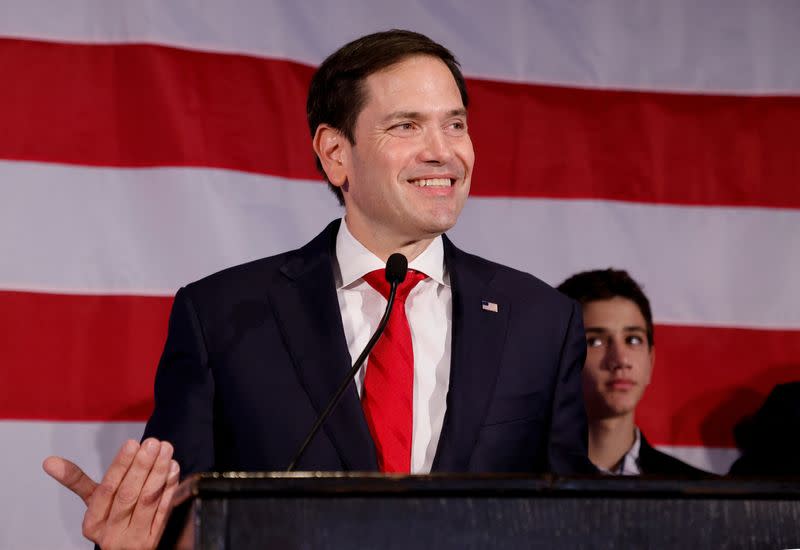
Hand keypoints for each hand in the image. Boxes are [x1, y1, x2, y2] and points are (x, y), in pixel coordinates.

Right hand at [43, 438, 179, 549]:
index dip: (120, 466)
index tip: (132, 443)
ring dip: (158, 473)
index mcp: (93, 524)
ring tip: (165, 450)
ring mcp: (135, 539)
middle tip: (153, 443)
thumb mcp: (94, 505)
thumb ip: (76, 481)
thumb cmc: (111, 521)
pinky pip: (164, 511)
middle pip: (128, 495)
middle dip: (141, 466)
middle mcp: (111, 534)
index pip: (106, 491)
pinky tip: (173, 469)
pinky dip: (170, 488)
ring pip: (148, 501)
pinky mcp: (155, 540)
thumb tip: (49, 461)